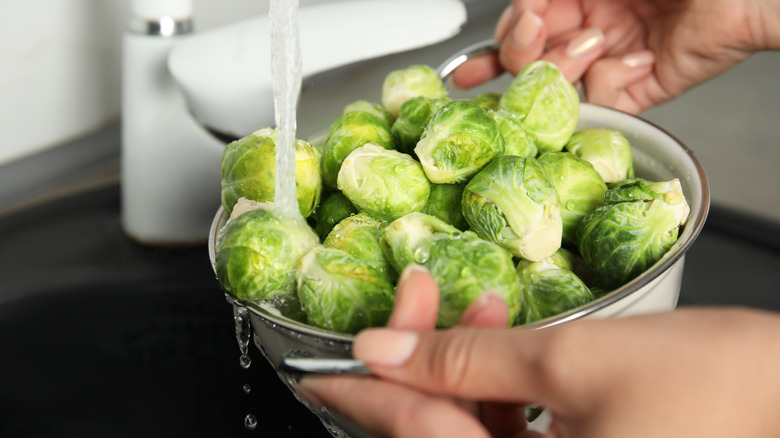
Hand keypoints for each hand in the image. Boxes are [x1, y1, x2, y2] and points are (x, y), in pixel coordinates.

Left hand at [298, 267, 779, 436]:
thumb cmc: (714, 386)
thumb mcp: (571, 361)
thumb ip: (465, 361)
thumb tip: (382, 349)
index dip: (359, 394)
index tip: (319, 364)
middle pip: (439, 436)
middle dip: (419, 363)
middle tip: (413, 295)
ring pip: (472, 431)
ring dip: (460, 366)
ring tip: (470, 304)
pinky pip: (509, 433)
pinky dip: (496, 384)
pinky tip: (499, 333)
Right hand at [452, 0, 778, 113]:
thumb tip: (519, 8)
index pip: (523, 25)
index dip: (506, 35)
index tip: (511, 30)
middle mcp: (592, 28)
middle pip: (531, 61)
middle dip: (524, 57)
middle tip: (532, 44)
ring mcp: (614, 59)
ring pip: (560, 87)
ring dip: (567, 68)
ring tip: (597, 42)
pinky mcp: (640, 89)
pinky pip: (607, 104)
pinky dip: (614, 85)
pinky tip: (636, 59)